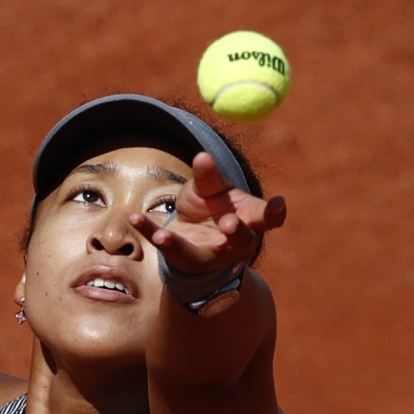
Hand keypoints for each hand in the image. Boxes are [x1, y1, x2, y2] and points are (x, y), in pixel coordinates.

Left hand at [128, 152, 285, 272]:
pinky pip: (166, 245)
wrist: (196, 238)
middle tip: (228, 223)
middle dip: (236, 232)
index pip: (268, 218)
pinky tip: (134, 218)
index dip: (275, 213)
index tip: (278, 204)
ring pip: (199, 254)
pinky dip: (150, 231)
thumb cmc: (213, 207)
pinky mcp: (184, 257)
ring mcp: (209, 254)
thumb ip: (209, 176)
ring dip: (180, 245)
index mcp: (250, 220)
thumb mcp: (212, 189)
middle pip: (241, 240)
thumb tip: (202, 156)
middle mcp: (235, 242)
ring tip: (164, 238)